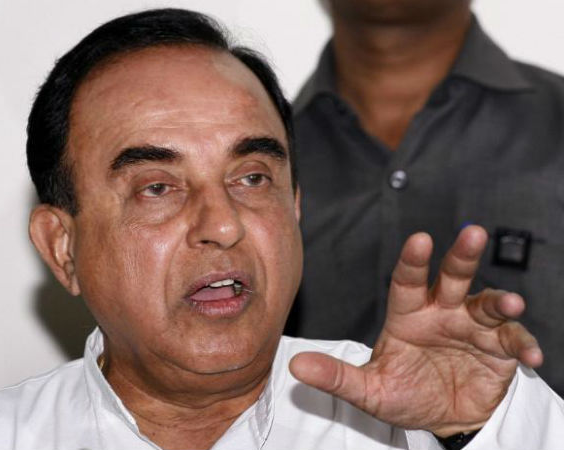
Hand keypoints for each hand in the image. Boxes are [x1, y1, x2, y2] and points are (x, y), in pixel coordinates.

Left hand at [289, 225, 542, 435]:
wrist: (442, 419)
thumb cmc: (403, 394)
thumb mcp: (369, 389)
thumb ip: (336, 376)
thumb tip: (296, 365)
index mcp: (408, 315)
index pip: (407, 281)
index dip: (413, 261)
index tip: (420, 240)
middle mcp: (441, 312)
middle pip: (452, 277)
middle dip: (462, 256)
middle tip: (472, 233)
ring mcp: (471, 328)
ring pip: (486, 303)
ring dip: (499, 301)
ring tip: (509, 303)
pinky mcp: (499, 349)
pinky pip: (512, 341)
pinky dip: (522, 344)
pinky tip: (529, 353)